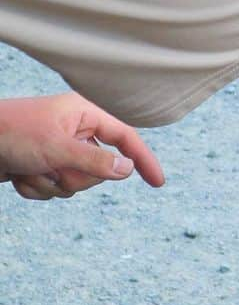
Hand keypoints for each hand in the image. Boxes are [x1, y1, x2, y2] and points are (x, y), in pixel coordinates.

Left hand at [0, 93, 164, 199]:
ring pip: (74, 184)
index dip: (142, 159)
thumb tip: (127, 169)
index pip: (124, 137)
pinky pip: (53, 190)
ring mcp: (58, 150)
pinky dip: (35, 188)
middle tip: (52, 168)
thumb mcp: (57, 148)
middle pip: (98, 169)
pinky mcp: (42, 166)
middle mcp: (75, 131)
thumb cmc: (12, 134)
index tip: (157, 182)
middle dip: (74, 176)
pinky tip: (19, 174)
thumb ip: (95, 160)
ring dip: (50, 184)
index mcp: (85, 114)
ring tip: (30, 169)